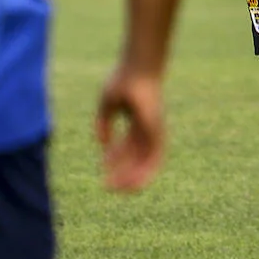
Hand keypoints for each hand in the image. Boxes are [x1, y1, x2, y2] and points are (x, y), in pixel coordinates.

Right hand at [94, 65, 165, 192]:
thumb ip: (103, 123)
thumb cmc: (123, 79)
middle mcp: (148, 129)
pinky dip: (142, 173)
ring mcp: (154, 132)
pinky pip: (153, 161)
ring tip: (116, 189)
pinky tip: (128, 181)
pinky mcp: (158, 134)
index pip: (127, 147)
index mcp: (137, 121)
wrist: (138, 69)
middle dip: (122, 172)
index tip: (101, 167)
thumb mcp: (107, 103)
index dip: (114, 158)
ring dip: (131, 178)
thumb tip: (101, 143)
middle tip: (107, 185)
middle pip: (136, 158)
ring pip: (145, 164)